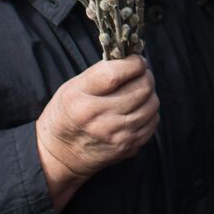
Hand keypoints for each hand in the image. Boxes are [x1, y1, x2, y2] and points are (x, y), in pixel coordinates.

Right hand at [35, 57, 158, 210]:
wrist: (60, 154)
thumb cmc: (66, 114)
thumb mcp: (72, 87)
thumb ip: (100, 72)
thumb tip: (130, 58)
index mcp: (81, 99)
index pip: (116, 74)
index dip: (133, 63)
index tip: (136, 60)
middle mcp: (100, 118)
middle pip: (141, 88)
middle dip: (145, 75)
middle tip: (140, 74)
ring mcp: (116, 135)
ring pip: (151, 104)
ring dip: (149, 93)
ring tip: (138, 91)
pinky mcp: (128, 146)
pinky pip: (153, 122)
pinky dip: (149, 112)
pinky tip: (137, 109)